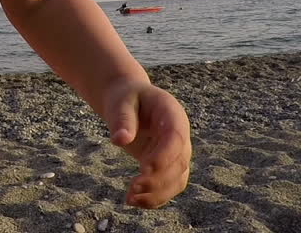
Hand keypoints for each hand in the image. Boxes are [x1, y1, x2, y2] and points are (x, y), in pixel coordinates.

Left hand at [103, 80, 190, 207]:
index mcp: (172, 115)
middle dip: (158, 179)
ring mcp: (178, 153)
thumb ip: (122, 119)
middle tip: (133, 187)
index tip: (144, 169)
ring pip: (177, 179)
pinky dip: (155, 198)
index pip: (175, 138)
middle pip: (179, 163)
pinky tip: (135, 201)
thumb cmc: (126, 99)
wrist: (130, 101)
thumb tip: (119, 140)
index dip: (164, 155)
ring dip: (157, 193)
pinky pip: (169, 186)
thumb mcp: (121, 102)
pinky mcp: (169, 166)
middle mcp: (181, 136)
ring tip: (130, 199)